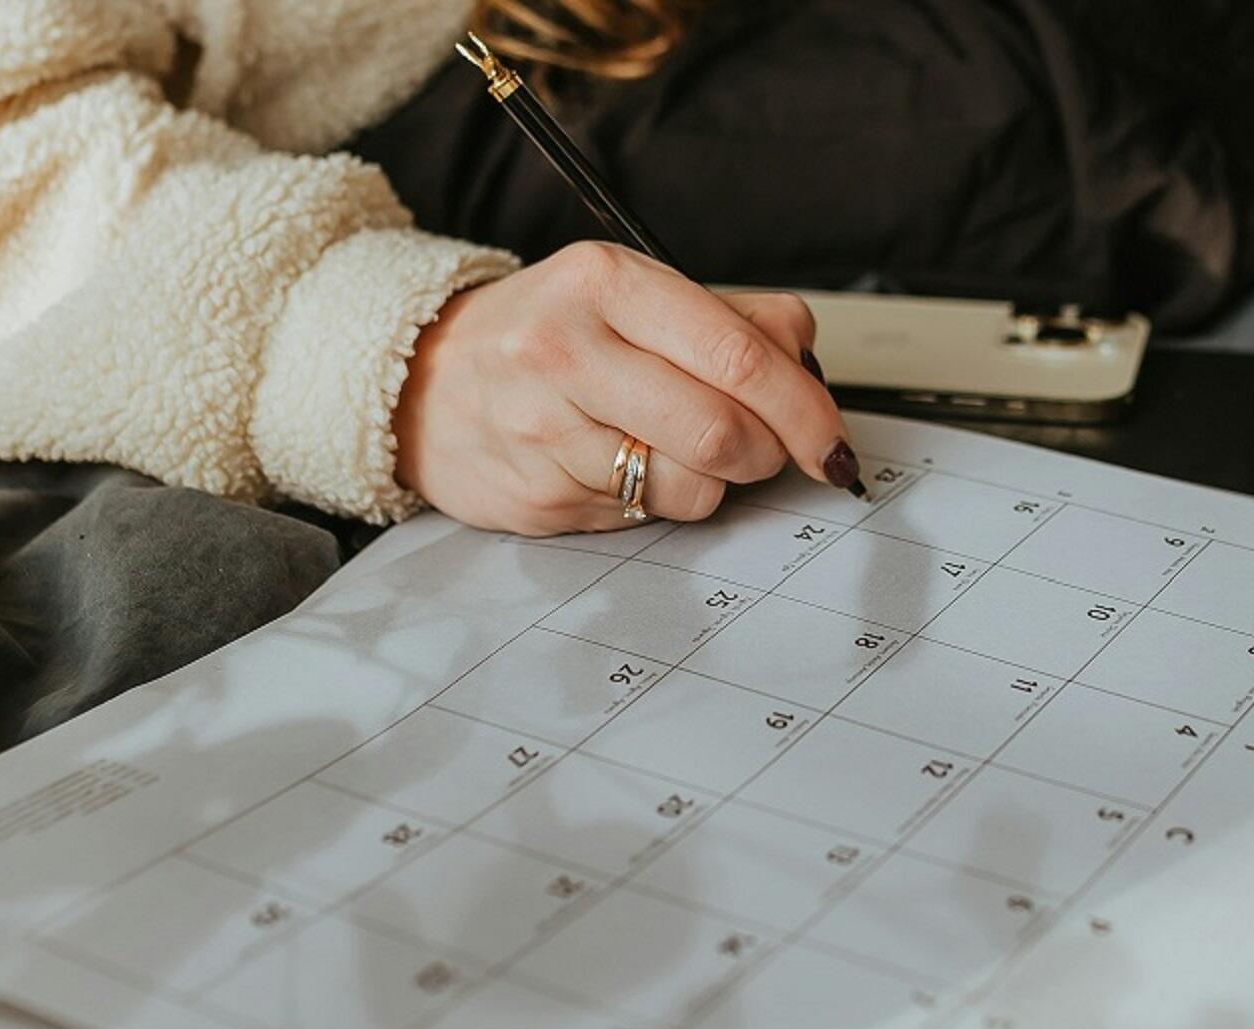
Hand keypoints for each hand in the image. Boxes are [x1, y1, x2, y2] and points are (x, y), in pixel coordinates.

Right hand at [391, 242, 859, 533]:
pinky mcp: (534, 494)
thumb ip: (732, 321)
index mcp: (607, 283)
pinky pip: (637, 520)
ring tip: (669, 449)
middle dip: (766, 455)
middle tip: (762, 451)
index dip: (805, 411)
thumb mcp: (633, 296)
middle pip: (722, 433)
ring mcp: (543, 428)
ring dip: (706, 483)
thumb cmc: (548, 337)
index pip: (739, 355)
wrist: (419, 380)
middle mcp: (567, 348)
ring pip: (687, 489)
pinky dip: (648, 502)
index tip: (833, 444)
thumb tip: (807, 362)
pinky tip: (614, 467)